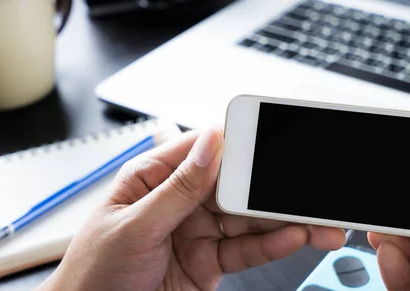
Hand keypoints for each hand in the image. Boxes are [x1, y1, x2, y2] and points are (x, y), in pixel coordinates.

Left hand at [37, 127, 345, 290]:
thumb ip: (177, 189)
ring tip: (316, 221)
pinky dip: (272, 244)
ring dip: (284, 219)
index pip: (205, 149)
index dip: (241, 142)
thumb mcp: (134, 226)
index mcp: (155, 176)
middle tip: (306, 188)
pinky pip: (246, 248)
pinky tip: (293, 237)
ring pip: (249, 218)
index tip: (273, 138)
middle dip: (273, 187)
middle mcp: (180, 199)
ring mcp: (199, 229)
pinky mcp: (210, 259)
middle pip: (237, 185)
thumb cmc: (93, 271)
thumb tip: (209, 144)